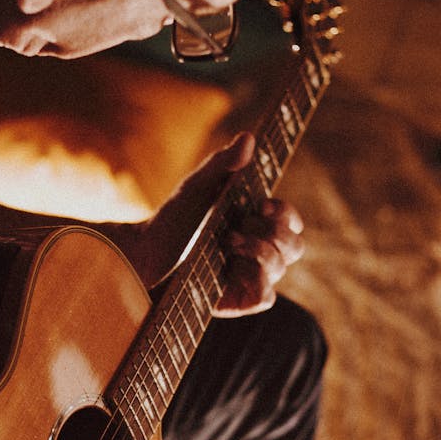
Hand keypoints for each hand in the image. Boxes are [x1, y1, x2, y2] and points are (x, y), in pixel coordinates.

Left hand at [120, 133, 305, 314]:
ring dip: (257, 251)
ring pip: (281, 268)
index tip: (265, 206)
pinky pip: (266, 296)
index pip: (292, 222)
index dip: (287, 214)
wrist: (144, 254)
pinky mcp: (237, 301)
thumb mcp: (196, 186)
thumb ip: (222, 163)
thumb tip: (248, 137)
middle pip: (296, 246)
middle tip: (238, 228)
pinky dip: (255, 280)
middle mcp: (257, 251)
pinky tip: (231, 267)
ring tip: (226, 243)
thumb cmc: (171, 219)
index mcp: (255, 224)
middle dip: (274, 234)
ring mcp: (249, 278)